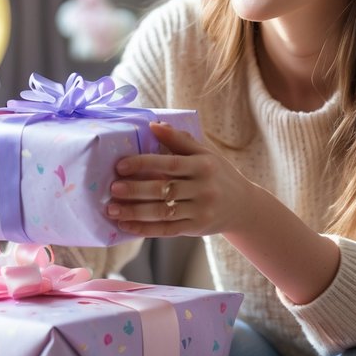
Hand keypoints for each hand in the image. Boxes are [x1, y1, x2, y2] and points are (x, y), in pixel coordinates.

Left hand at [105, 122, 252, 236]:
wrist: (243, 206)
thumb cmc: (218, 174)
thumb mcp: (205, 154)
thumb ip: (179, 140)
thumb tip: (154, 125)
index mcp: (204, 165)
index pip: (170, 163)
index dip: (144, 164)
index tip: (120, 166)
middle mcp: (204, 188)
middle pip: (164, 190)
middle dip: (135, 190)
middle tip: (112, 189)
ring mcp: (200, 211)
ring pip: (162, 213)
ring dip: (134, 212)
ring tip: (112, 210)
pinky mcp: (196, 228)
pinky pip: (166, 230)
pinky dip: (144, 229)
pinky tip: (126, 226)